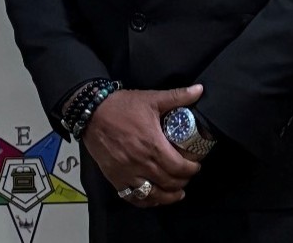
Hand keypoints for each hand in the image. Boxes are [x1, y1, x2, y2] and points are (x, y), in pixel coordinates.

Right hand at [82, 83, 203, 207]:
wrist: (93, 113)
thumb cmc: (123, 106)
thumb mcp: (152, 98)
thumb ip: (178, 96)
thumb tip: (200, 90)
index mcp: (153, 144)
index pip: (179, 167)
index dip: (191, 169)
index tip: (196, 165)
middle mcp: (142, 163)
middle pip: (169, 182)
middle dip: (183, 181)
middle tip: (188, 175)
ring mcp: (128, 174)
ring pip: (153, 195)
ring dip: (168, 196)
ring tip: (178, 193)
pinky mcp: (115, 179)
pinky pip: (133, 198)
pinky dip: (147, 202)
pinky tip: (155, 199)